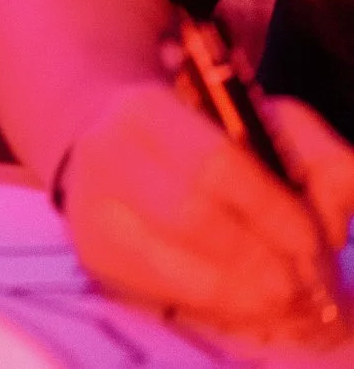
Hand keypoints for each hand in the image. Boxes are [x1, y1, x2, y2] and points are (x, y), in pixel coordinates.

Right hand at [59, 81, 351, 336]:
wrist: (114, 145)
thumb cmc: (202, 135)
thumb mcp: (262, 122)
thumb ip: (314, 155)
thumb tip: (330, 218)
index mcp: (146, 110)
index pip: (216, 165)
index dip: (275, 212)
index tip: (319, 242)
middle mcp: (104, 156)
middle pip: (192, 219)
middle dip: (263, 261)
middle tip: (308, 286)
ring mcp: (90, 211)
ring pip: (175, 269)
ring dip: (247, 296)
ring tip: (287, 302)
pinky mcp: (94, 257)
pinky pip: (165, 297)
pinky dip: (219, 310)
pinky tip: (250, 306)